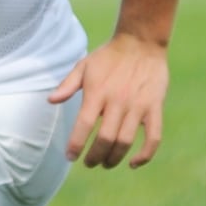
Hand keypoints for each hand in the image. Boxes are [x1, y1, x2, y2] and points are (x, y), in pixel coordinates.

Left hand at [48, 33, 169, 169]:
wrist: (140, 42)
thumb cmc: (108, 56)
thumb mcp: (84, 66)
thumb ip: (67, 85)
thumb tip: (51, 101)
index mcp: (97, 92)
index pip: (84, 124)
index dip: (76, 144)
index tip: (70, 156)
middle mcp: (117, 101)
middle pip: (106, 139)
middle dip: (95, 156)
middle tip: (89, 164)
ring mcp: (138, 105)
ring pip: (126, 141)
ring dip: (115, 158)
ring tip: (106, 164)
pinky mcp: (155, 107)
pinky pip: (153, 137)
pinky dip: (145, 155)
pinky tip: (133, 163)